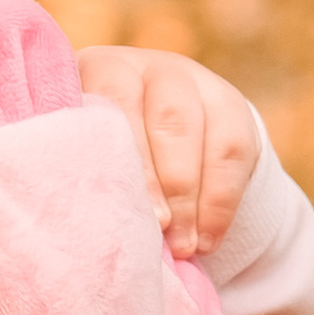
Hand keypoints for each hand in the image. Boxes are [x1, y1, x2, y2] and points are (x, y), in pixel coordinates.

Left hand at [76, 45, 260, 259]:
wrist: (154, 129)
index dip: (125, 157)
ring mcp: (195, 83)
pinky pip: (233, 154)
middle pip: (167, 119)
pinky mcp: (230, 105)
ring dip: (194, 198)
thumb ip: (80, 167)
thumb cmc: (100, 151)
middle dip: (164, 182)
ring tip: (185, 246)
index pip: (114, 102)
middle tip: (159, 230)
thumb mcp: (81, 147)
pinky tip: (208, 240)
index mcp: (103, 70)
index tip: (124, 208)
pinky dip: (222, 204)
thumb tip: (80, 225)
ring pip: (204, 136)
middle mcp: (151, 68)